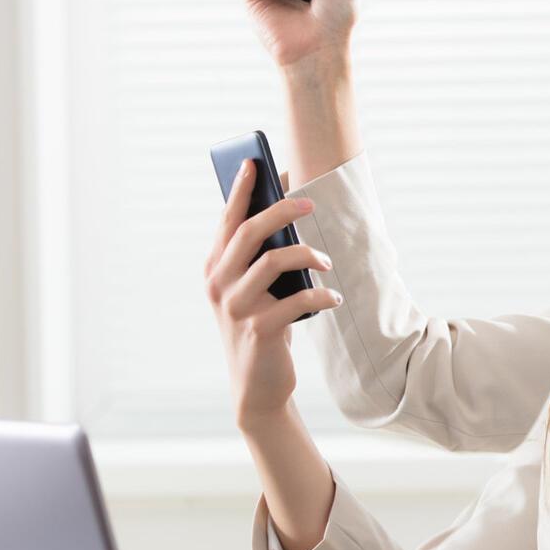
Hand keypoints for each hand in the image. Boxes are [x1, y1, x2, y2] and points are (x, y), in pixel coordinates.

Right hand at [208, 159, 341, 420]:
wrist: (257, 386)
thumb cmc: (262, 326)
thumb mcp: (256, 290)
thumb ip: (262, 259)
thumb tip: (291, 215)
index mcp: (215, 269)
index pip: (227, 221)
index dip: (240, 190)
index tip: (254, 163)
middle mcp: (218, 285)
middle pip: (248, 233)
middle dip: (280, 211)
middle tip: (309, 202)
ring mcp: (236, 309)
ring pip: (273, 262)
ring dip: (307, 255)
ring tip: (327, 262)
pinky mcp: (259, 331)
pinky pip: (296, 302)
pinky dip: (320, 296)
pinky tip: (334, 299)